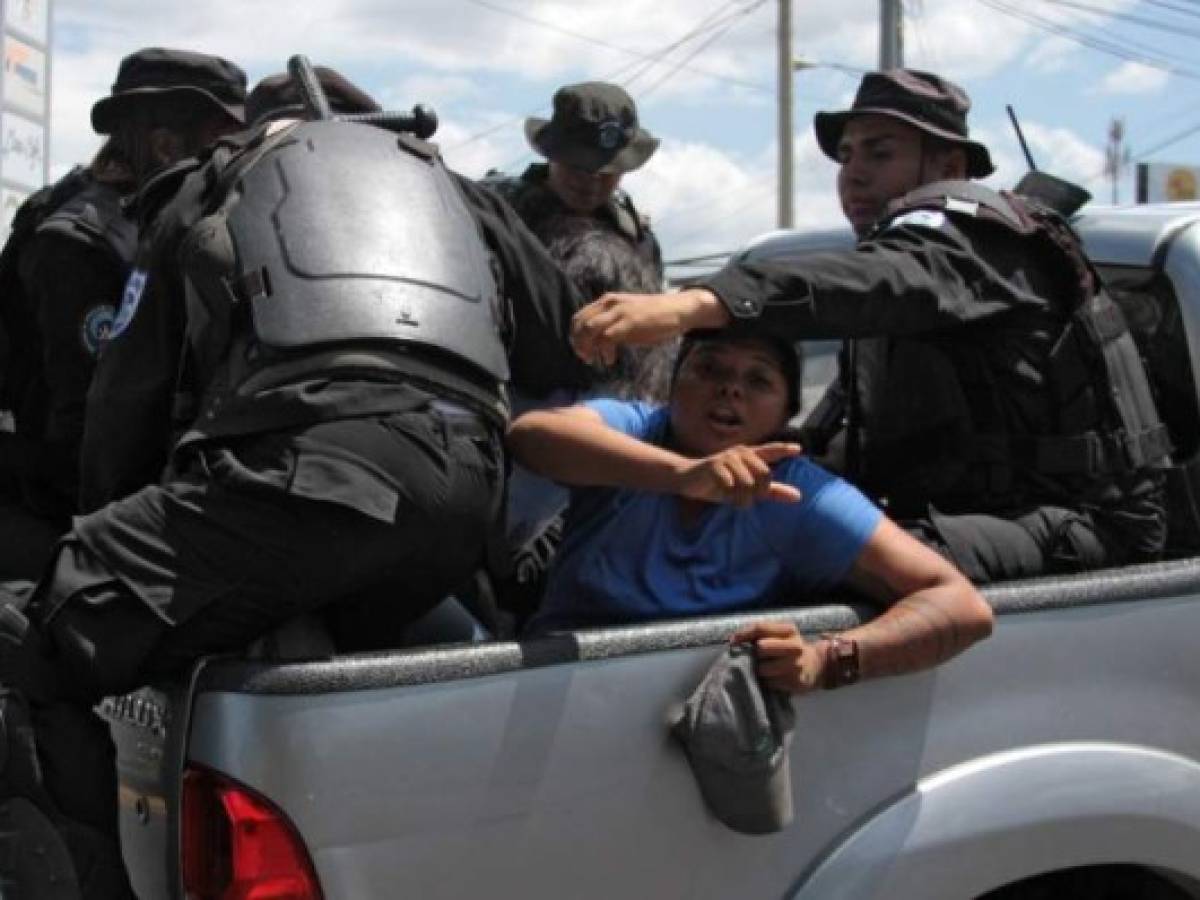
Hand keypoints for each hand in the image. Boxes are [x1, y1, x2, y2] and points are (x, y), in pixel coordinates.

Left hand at [571, 288, 729, 365]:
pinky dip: (604, 352)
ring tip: (595, 360)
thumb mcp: (628, 315)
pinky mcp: (629, 323)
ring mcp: (619, 312)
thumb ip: (612, 324)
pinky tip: (610, 360)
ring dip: (587, 348)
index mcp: (607, 301)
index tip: (581, 350)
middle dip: (578, 343)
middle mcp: (610, 303)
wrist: (678, 309)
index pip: (579, 316)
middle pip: (580, 323)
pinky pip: (606, 338)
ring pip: (589, 329)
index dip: (575, 336)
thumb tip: (598, 342)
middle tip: (586, 358)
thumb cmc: (655, 316)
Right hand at [674, 443, 802, 506]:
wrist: (688, 480)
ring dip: (742, 497)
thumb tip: (798, 497)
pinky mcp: (714, 465)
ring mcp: (727, 458)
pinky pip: (730, 484)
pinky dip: (729, 494)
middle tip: (748, 499)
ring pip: (747, 482)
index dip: (784, 449)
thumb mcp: (747, 490)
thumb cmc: (719, 484)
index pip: (771, 450)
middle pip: (764, 474)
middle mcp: (741, 453)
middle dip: (759, 492)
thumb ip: (772, 492)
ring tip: (734, 499)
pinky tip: (723, 493)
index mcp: (750, 456)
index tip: (798, 449)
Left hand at [732, 621, 825, 694]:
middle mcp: (795, 646)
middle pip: (761, 648)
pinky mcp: (795, 683)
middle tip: (757, 656)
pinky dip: (766, 681)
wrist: (814, 666)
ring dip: (759, 669)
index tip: (733, 641)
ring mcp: (796, 666)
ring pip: (763, 669)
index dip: (743, 634)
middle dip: (755, 653)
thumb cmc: (786, 646)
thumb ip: (757, 632)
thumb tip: (733, 640)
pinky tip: (772, 677)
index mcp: (789, 630)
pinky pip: (769, 683)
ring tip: (765, 668)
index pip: (760, 628)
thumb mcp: (777, 633)